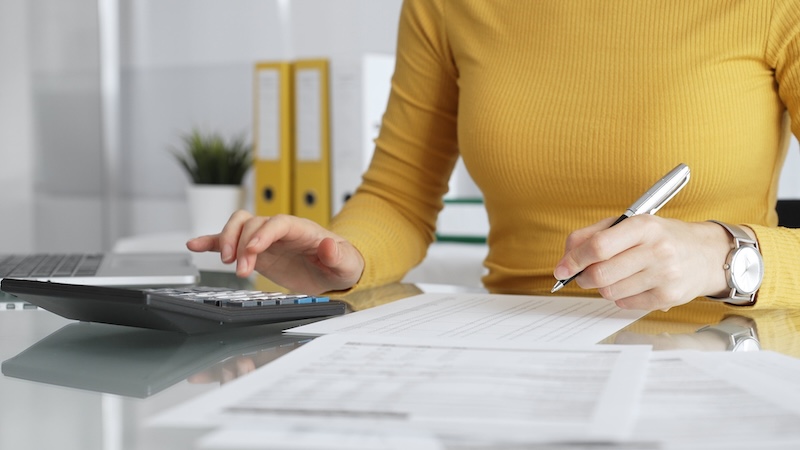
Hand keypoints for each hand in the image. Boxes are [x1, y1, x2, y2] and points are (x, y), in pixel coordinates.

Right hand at [186, 211, 364, 293]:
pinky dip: (211, 241)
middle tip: (241, 269)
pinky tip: (195, 245)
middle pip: (253, 223)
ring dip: (227, 241)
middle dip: (243, 244)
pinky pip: (230, 241)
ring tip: (226, 262)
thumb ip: (337, 254)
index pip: (277, 223)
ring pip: (238, 225)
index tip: (252, 251)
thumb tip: (328, 245)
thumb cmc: (342, 263)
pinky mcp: (255, 251)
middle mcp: (280, 230)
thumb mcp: (346, 262)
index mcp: (301, 229)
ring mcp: (265, 239)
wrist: (334, 271)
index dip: (262, 234)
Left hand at [552, 215, 731, 310]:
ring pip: (611, 292)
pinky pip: (626, 304)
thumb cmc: (662, 237)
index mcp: (643, 226)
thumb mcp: (630, 224)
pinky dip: (620, 297)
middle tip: (583, 276)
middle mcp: (657, 249)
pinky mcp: (669, 296)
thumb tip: (566, 256)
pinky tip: (631, 285)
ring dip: (602, 288)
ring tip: (613, 277)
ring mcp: (665, 274)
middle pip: (601, 273)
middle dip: (583, 277)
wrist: (707, 254)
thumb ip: (593, 234)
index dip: (573, 260)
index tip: (561, 269)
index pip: (598, 246)